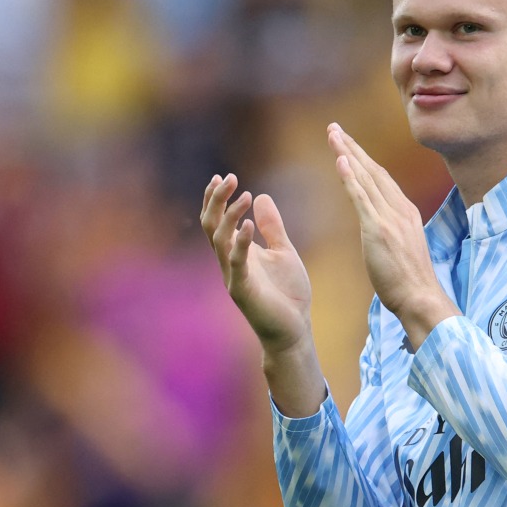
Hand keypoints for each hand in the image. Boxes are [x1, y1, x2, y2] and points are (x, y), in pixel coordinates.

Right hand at [200, 174, 311, 353]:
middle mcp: (230, 262)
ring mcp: (233, 276)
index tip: (222, 177)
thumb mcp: (283, 251)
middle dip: (216, 201)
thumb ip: (272, 226)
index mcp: (238, 252)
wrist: (295, 328)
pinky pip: (236, 263)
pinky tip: (246, 225)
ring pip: (219, 241)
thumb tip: (261, 195)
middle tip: (228, 178)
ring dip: (229, 215)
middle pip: (211, 226)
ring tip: (244, 195)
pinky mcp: (243, 291)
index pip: (217, 221)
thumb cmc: (288, 293)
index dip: (216, 199)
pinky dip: (239, 243)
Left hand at [328, 123, 458, 346]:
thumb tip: (383, 226)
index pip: (381, 178)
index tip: (348, 145)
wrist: (420, 297)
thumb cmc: (410, 281)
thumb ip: (393, 230)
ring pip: (366, 177)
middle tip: (334, 128)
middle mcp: (399, 209)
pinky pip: (362, 198)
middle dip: (352, 147)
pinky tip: (341, 161)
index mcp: (405, 212)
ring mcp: (390, 218)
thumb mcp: (404, 247)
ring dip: (347, 154)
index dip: (363, 159)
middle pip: (373, 170)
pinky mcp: (379, 229)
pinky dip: (351, 177)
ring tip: (333, 135)